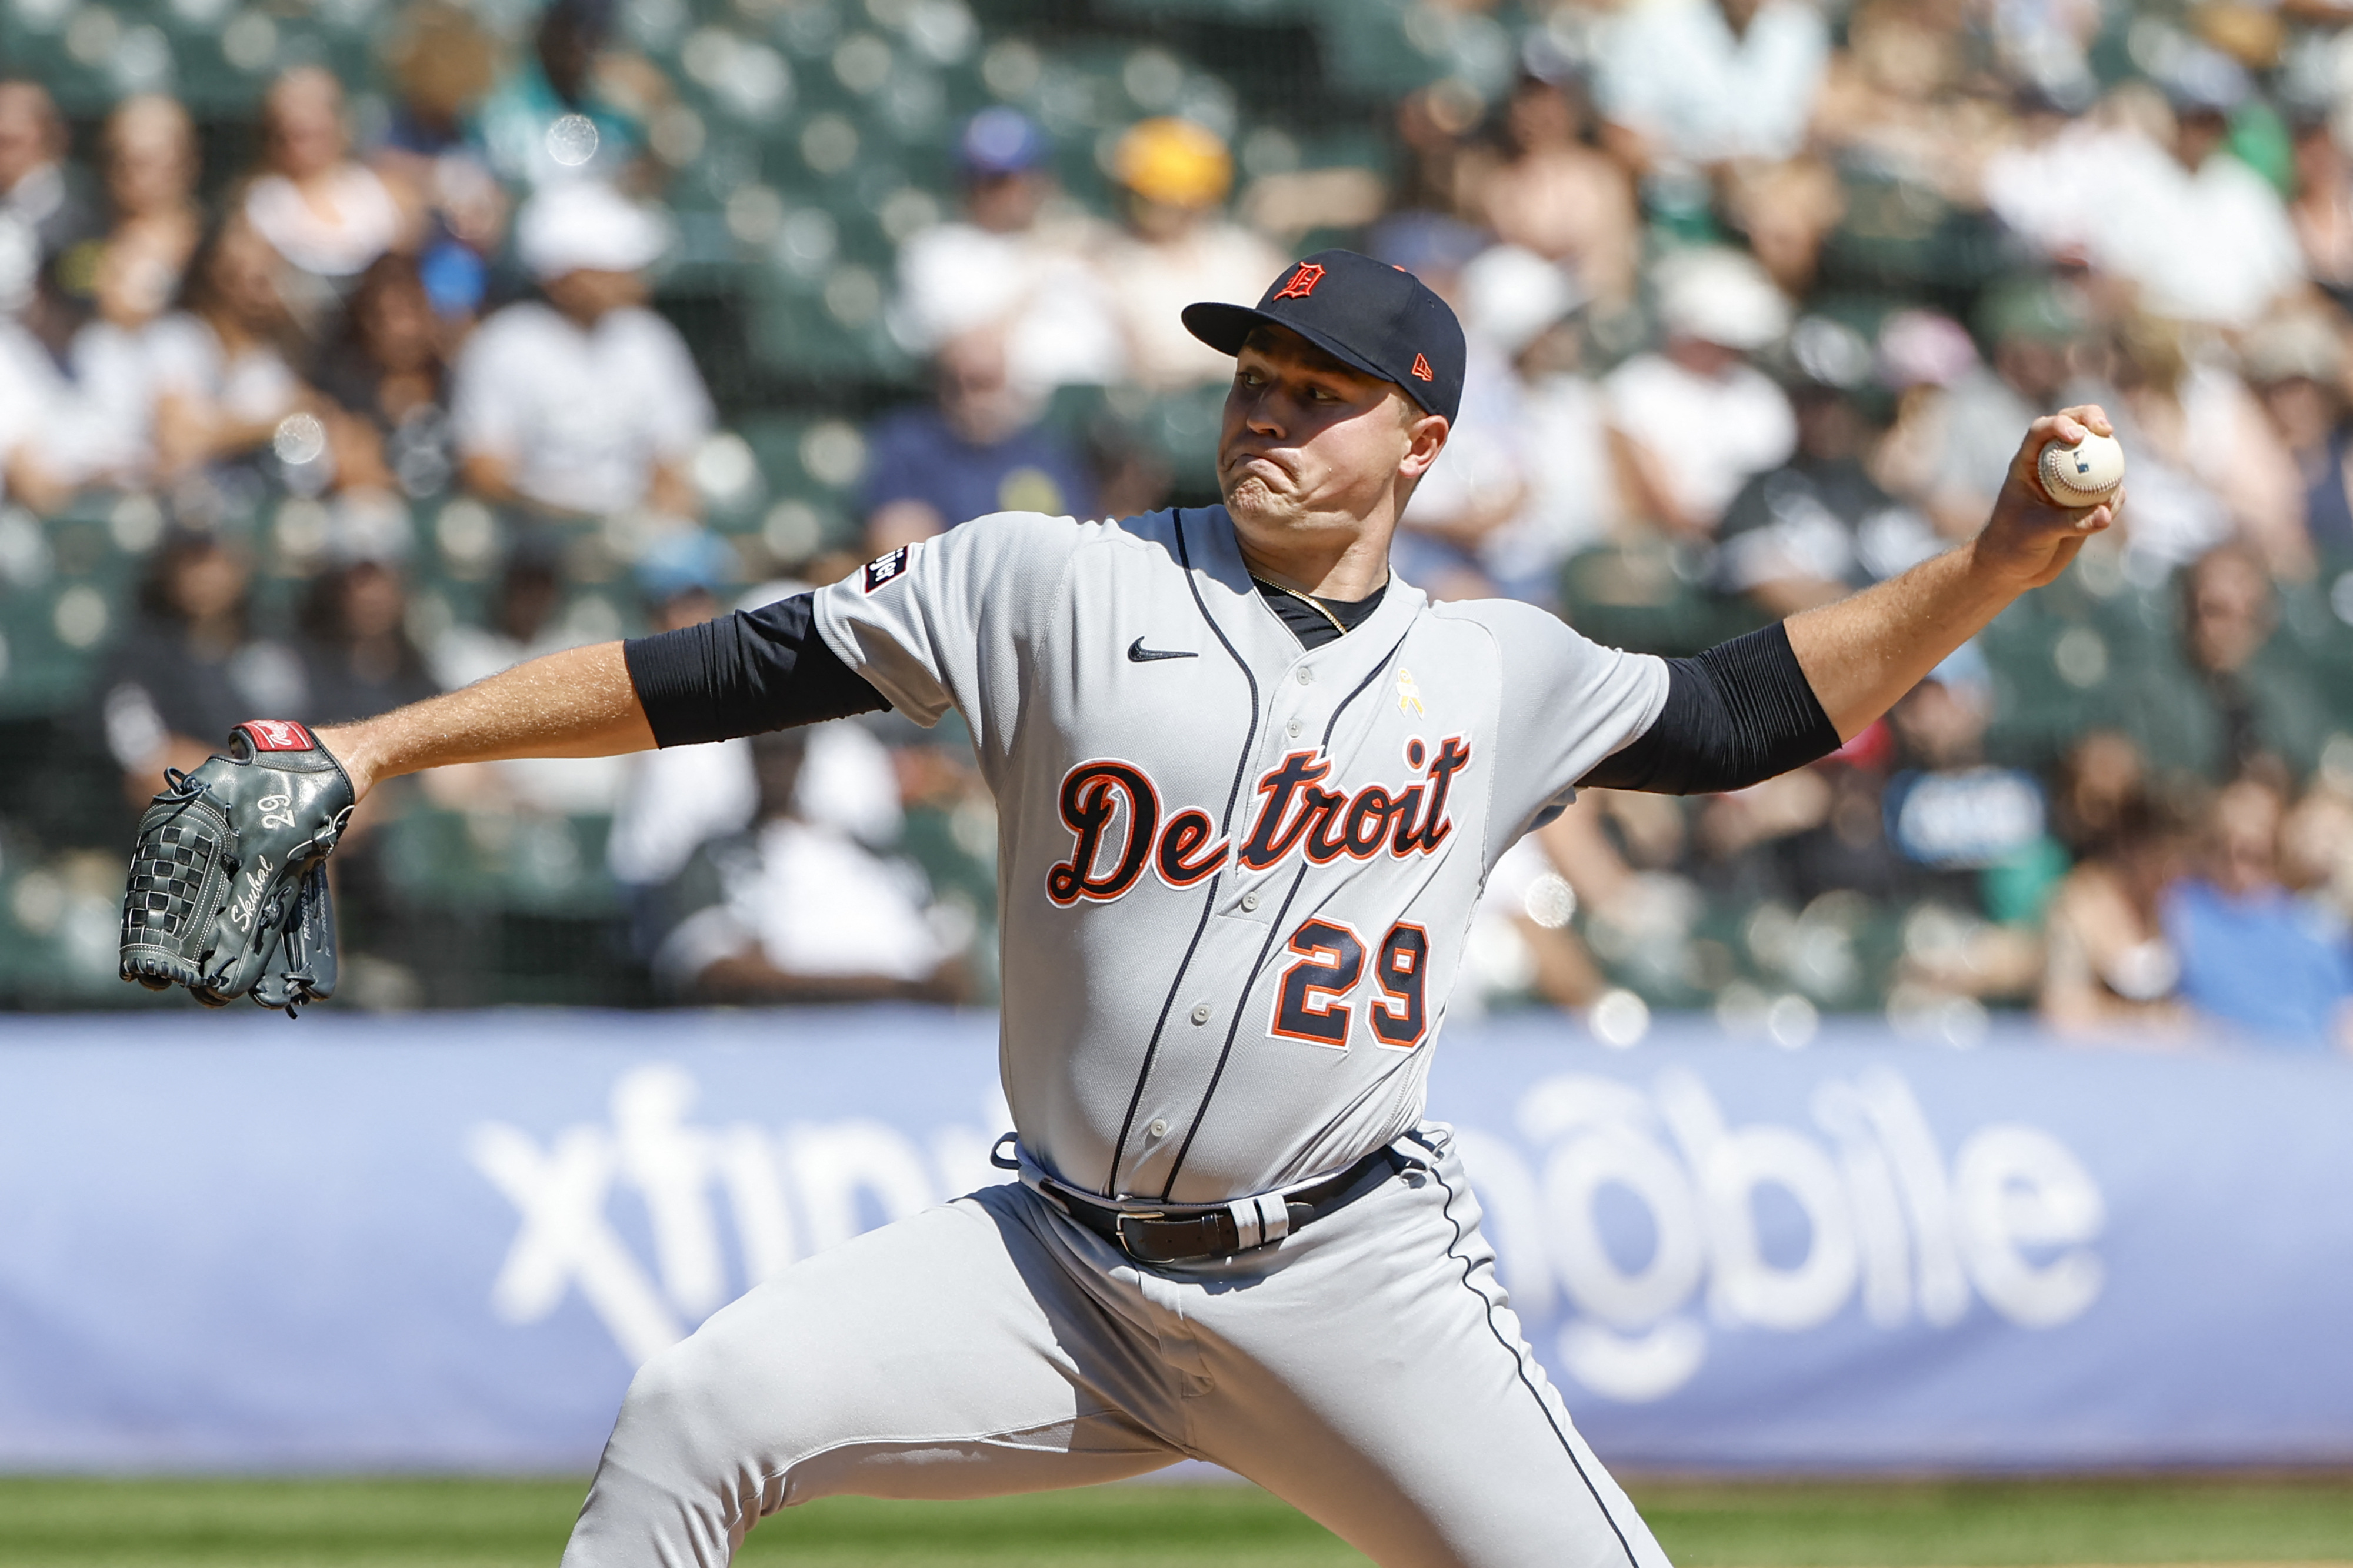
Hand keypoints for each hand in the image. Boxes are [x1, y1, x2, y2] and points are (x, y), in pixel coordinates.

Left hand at [1970, 405, 2124, 591]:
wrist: (2014, 568)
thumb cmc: (2012, 546)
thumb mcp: (2036, 533)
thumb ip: (2070, 523)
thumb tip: (2106, 513)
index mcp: (2027, 464)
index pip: (2042, 430)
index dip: (2060, 423)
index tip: (2077, 435)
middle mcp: (2051, 464)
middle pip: (2074, 426)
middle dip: (2092, 418)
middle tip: (2107, 430)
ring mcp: (2072, 479)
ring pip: (2099, 455)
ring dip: (2112, 461)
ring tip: (2108, 496)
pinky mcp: (2089, 499)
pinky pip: (2111, 489)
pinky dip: (2115, 496)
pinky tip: (2108, 513)